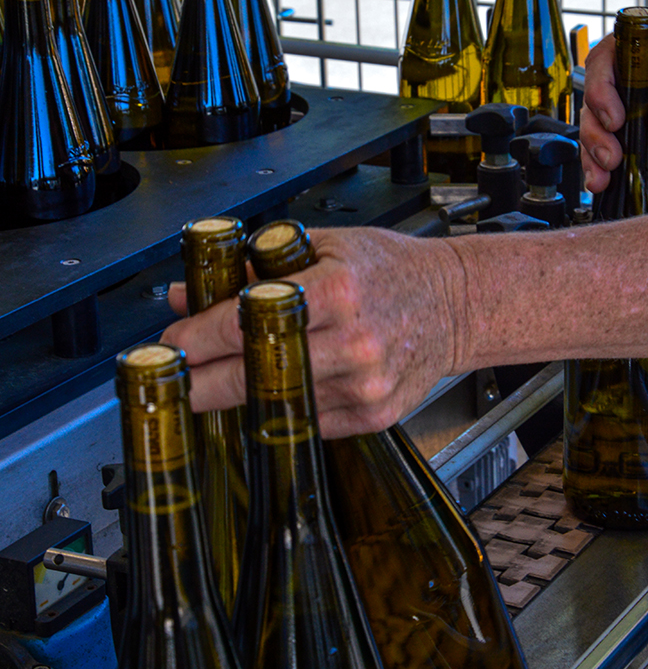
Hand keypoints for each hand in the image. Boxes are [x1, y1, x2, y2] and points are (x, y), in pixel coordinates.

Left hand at [161, 227, 461, 437]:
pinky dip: (283, 409)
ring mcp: (366, 385)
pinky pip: (309, 421)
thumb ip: (252, 269)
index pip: (249, 320)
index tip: (171, 344)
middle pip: (255, 375)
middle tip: (173, 382)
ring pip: (278, 404)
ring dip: (239, 397)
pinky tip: (274, 392)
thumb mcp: (323, 247)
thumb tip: (185, 293)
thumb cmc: (391, 270)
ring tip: (217, 382)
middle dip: (202, 383)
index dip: (199, 337)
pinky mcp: (374, 414)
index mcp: (338, 290)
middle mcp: (354, 342)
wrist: (455, 305)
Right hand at [580, 18, 647, 191]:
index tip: (615, 119)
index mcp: (647, 44)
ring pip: (599, 126)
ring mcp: (634, 99)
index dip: (600, 90)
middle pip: (594, 100)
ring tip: (612, 173)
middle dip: (597, 133)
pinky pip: (620, 144)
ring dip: (601, 154)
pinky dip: (621, 164)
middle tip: (611, 157)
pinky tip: (637, 172)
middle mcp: (633, 70)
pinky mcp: (641, 124)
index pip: (605, 60)